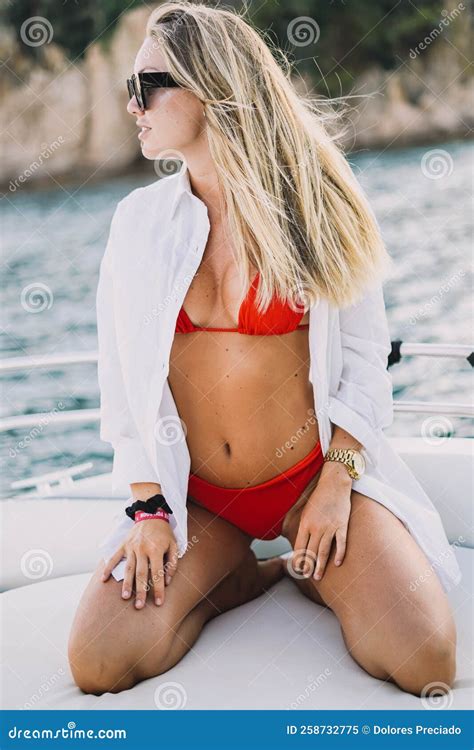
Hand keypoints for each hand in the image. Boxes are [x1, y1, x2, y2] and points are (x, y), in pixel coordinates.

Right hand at [101, 519, 178, 608]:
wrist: (151, 513)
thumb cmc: (164, 532)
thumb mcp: (174, 544)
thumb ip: (172, 563)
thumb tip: (167, 581)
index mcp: (156, 549)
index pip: (158, 573)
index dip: (159, 589)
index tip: (159, 603)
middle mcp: (142, 549)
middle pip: (141, 574)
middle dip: (140, 591)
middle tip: (139, 606)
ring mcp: (131, 547)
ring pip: (128, 568)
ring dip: (126, 584)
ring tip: (125, 597)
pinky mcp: (124, 544)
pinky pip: (114, 557)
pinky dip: (108, 568)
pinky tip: (103, 579)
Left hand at [293, 461, 351, 580]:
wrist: (334, 483)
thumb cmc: (319, 498)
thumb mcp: (306, 511)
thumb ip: (304, 527)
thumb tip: (300, 543)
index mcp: (305, 523)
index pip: (299, 547)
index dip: (298, 560)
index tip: (298, 569)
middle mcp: (316, 527)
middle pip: (311, 552)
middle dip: (308, 566)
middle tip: (308, 577)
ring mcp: (330, 527)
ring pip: (324, 551)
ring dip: (320, 565)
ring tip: (318, 576)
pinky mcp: (342, 525)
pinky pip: (340, 543)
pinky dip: (339, 554)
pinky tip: (337, 564)